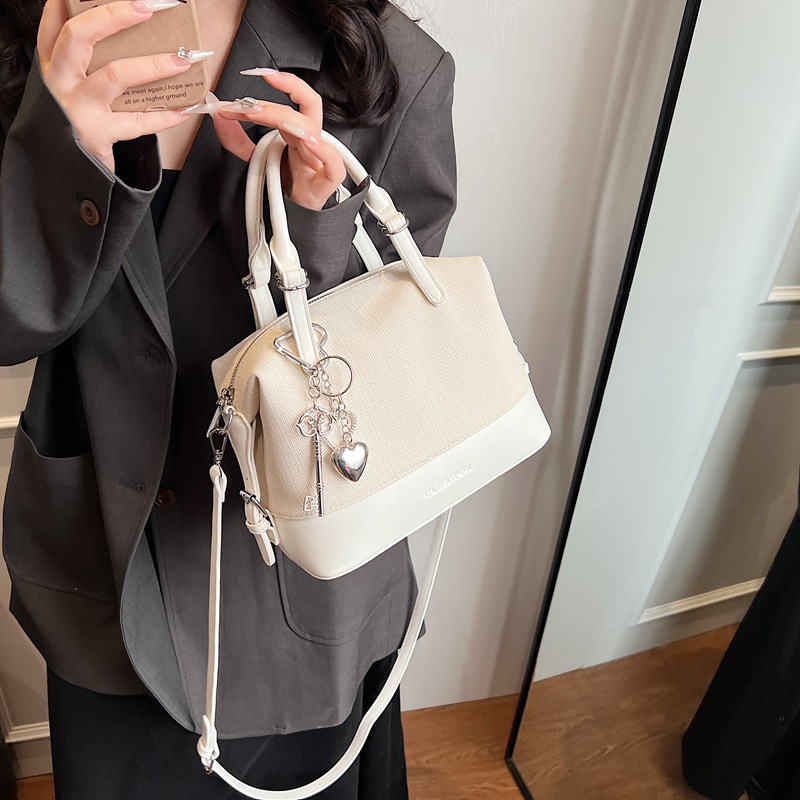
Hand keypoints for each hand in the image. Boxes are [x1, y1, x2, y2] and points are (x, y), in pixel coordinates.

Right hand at [37, 0, 196, 172]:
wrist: (66, 169)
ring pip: (114, 76)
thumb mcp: (74, 86)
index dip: (71, 0)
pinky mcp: (96, 134)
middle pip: (80, 36)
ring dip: (153, 65)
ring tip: (182, 60)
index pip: (56, 22)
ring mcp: (76, 107)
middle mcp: (60, 80)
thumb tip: (127, 30)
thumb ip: (89, 59)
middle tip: (147, 6)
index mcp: (53, 63)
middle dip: (115, 15)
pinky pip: (137, 123)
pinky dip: (164, 116)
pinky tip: (184, 109)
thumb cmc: (77, 122)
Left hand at [208, 69, 346, 210]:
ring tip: (262, 118)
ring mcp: (320, 160)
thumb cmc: (281, 189)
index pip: (294, 100)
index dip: (279, 85)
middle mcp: (310, 143)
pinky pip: (333, 162)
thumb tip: (217, 111)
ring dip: (288, 121)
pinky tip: (307, 142)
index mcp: (296, 134)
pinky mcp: (327, 182)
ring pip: (313, 131)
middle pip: (304, 110)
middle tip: (246, 106)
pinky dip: (322, 150)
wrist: (293, 223)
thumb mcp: (253, 159)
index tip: (253, 78)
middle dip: (273, 105)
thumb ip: (235, 138)